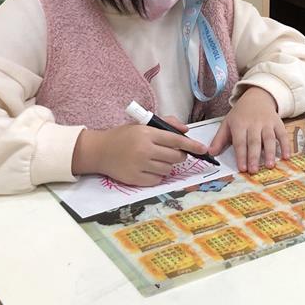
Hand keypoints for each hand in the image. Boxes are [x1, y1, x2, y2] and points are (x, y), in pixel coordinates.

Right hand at [71, 120, 208, 186]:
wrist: (100, 150)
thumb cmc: (124, 136)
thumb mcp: (144, 124)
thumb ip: (167, 124)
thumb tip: (186, 131)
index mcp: (148, 133)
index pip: (176, 140)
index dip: (192, 145)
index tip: (204, 150)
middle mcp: (145, 149)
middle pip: (176, 157)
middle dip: (179, 156)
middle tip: (172, 153)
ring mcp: (139, 165)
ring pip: (168, 169)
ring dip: (167, 165)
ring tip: (155, 159)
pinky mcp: (135, 179)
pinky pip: (158, 179)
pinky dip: (158, 175)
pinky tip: (148, 168)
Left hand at [209, 87, 288, 172]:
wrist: (257, 97)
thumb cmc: (241, 114)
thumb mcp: (227, 123)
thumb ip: (219, 139)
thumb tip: (210, 153)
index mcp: (239, 124)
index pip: (240, 142)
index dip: (241, 155)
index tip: (242, 168)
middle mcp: (254, 123)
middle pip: (254, 141)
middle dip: (254, 156)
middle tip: (254, 170)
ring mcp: (267, 123)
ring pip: (269, 138)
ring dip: (270, 152)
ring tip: (270, 165)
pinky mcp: (278, 122)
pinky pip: (283, 134)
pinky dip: (286, 145)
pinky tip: (286, 156)